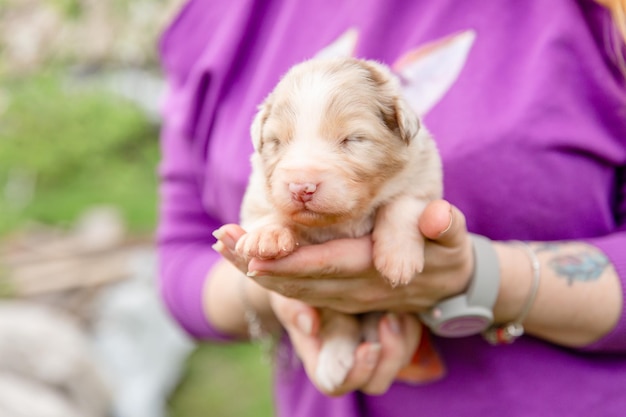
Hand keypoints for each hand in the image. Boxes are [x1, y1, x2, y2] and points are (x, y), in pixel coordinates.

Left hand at [213, 200, 473, 313]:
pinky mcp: (339, 297)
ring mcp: (344, 297)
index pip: (326, 265)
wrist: (449, 285)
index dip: (290, 261)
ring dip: (257, 271)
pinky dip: (272, 279)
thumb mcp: (452, 237)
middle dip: (258, 264)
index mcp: (375, 269)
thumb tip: (437, 215)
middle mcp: (354, 289)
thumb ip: (445, 226)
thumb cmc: (447, 253)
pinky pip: (299, 292)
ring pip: (294, 290)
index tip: (254, 253)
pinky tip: (248, 262)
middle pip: (298, 280)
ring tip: (225, 248)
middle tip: (222, 243)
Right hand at [270, 292, 420, 395]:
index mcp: (321, 360)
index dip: (354, 374)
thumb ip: (294, 310)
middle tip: (388, 321)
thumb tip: (310, 325)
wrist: (311, 271)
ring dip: (403, 341)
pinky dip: (411, 325)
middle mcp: (349, 359)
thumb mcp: (288, 295)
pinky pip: (409, 338)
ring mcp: (370, 345)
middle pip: (375, 382)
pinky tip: (404, 302)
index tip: (367, 348)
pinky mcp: (388, 330)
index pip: (337, 384)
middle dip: (388, 358)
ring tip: (397, 310)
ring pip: (397, 361)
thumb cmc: (294, 291)